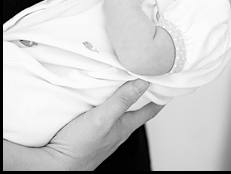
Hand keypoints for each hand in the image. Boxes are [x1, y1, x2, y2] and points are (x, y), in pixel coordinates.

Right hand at [45, 79, 161, 169]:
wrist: (53, 164)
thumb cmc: (79, 147)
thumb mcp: (103, 118)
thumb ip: (122, 100)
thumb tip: (144, 82)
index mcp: (124, 127)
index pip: (149, 111)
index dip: (160, 98)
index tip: (168, 85)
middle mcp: (117, 130)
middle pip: (135, 109)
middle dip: (142, 93)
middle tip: (147, 75)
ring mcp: (103, 131)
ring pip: (119, 110)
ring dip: (123, 96)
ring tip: (124, 78)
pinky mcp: (89, 130)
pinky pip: (103, 112)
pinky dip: (106, 101)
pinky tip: (99, 95)